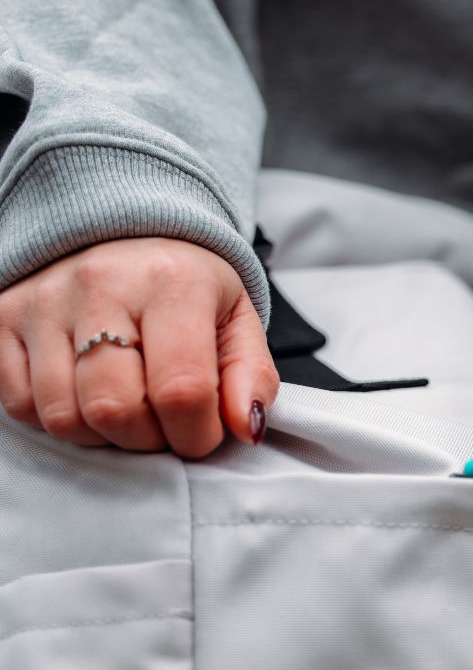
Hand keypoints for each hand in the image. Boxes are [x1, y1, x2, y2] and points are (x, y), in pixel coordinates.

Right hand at [0, 237, 279, 457]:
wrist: (121, 229)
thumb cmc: (184, 287)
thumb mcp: (236, 322)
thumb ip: (250, 377)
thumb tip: (245, 427)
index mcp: (172, 282)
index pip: (181, 392)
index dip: (196, 435)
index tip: (203, 432)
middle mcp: (100, 284)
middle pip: (115, 410)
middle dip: (147, 440)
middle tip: (162, 424)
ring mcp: (43, 300)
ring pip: (63, 417)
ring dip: (102, 434)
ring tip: (126, 406)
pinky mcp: (3, 317)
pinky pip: (21, 405)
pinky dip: (58, 418)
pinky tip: (84, 392)